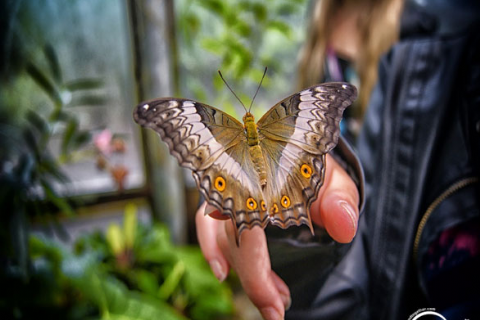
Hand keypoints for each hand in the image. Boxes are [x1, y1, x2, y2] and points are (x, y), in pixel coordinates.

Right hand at [195, 154, 359, 319]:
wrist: (301, 152)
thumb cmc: (316, 169)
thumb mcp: (336, 180)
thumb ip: (341, 199)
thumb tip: (344, 228)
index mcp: (265, 172)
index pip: (251, 227)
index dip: (256, 269)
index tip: (277, 304)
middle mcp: (238, 178)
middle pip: (234, 236)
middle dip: (253, 279)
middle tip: (277, 308)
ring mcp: (226, 186)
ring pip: (222, 235)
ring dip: (242, 270)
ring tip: (269, 297)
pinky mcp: (221, 196)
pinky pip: (206, 223)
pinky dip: (211, 248)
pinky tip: (223, 272)